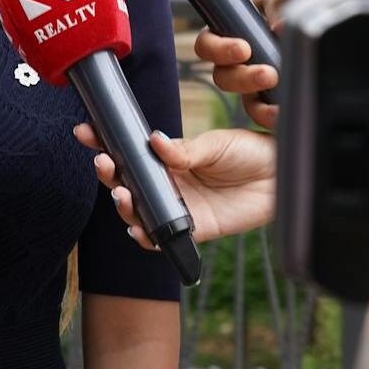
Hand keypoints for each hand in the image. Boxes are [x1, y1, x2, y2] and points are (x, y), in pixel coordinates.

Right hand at [73, 125, 275, 246]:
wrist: (281, 175)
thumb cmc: (249, 153)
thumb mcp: (215, 144)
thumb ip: (184, 150)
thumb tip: (153, 141)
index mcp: (169, 159)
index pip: (129, 152)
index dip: (105, 143)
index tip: (87, 131)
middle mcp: (169, 184)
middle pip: (127, 183)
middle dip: (108, 174)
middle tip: (104, 163)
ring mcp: (179, 207)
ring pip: (140, 211)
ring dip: (123, 205)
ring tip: (121, 194)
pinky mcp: (195, 229)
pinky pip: (163, 237)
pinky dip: (146, 235)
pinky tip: (137, 228)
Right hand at [192, 0, 295, 128]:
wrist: (326, 35)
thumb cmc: (297, 11)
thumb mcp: (288, 0)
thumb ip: (280, 7)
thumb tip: (279, 28)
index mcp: (233, 32)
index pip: (208, 43)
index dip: (219, 49)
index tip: (244, 50)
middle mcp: (239, 61)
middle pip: (222, 77)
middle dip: (243, 78)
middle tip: (268, 75)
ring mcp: (256, 85)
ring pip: (244, 101)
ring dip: (259, 104)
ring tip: (279, 105)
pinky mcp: (272, 103)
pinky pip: (265, 116)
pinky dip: (273, 118)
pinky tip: (286, 114)